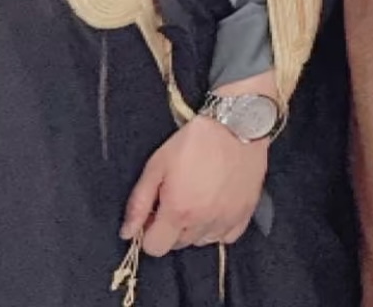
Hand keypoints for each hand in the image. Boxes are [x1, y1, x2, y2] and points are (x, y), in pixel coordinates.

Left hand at [120, 75, 272, 255]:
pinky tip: (215, 208)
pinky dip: (218, 228)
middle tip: (176, 201)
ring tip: (197, 201)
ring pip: (202, 241)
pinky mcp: (246, 213)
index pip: (154, 248)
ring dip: (195, 229)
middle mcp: (203, 222)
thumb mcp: (157, 165)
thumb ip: (139, 203)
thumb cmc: (195, 142)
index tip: (154, 214)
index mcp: (178, 211)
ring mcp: (227, 219)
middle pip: (178, 245)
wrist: (239, 125)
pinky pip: (227, 236)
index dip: (148, 233)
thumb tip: (127, 233)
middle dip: (171, 228)